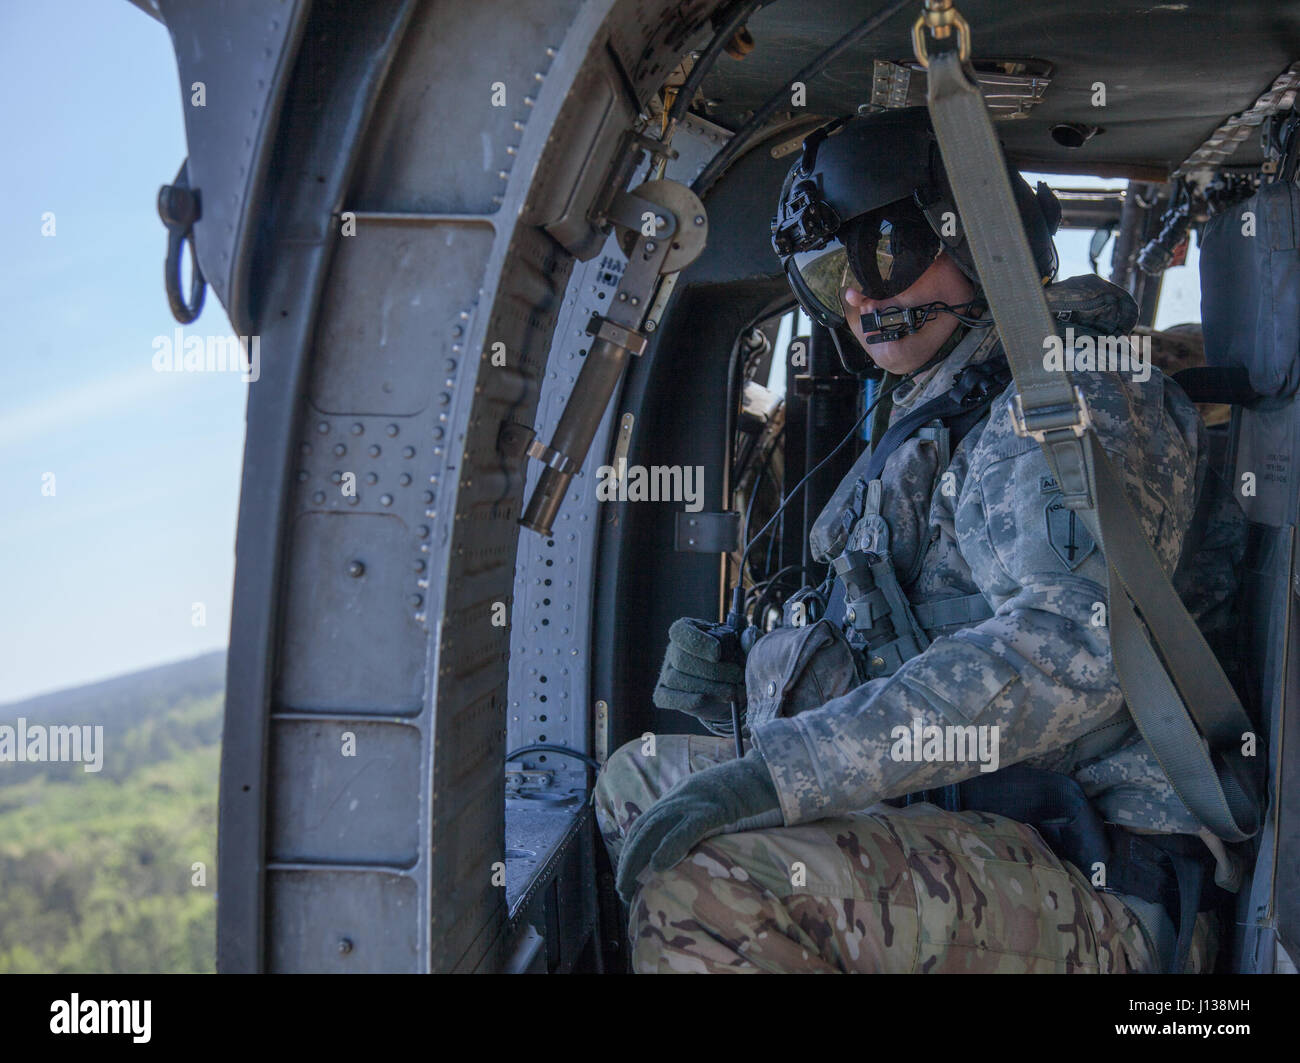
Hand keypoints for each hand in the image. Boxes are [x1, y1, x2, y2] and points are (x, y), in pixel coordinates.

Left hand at [615, 749, 781, 902]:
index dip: (629, 851)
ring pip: (654, 830)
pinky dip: (668, 847)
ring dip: (637, 859)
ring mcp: (691, 803)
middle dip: (627, 861)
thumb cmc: (735, 794)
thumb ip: (688, 818)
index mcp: (673, 798)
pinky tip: (657, 866)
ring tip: (629, 885)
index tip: (624, 874)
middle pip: (642, 830)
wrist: (758, 774)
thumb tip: (677, 846)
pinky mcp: (709, 810)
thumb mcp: (703, 803)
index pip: (642, 826)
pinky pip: (684, 830)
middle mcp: (676, 798)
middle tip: (622, 889)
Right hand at [651, 617, 745, 727]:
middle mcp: (673, 649)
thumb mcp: (745, 649)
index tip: (718, 653)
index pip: (681, 631)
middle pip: (681, 659)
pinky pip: (668, 698)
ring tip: (733, 691)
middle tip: (737, 676)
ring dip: (708, 687)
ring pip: (677, 679)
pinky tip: (705, 699)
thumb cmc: (735, 661)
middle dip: (712, 671)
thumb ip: (749, 641)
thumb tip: (750, 635)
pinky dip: (686, 700)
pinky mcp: (665, 694)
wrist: (729, 688)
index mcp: (689, 630)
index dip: (698, 642)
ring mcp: (666, 672)